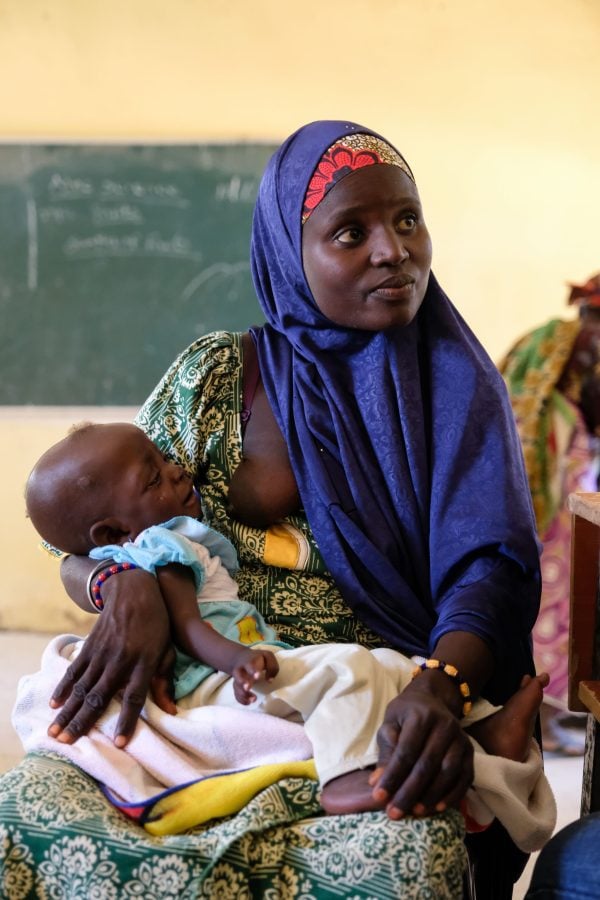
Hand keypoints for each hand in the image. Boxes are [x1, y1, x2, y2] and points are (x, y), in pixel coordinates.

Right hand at [48, 568, 171, 746]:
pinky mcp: (89, 646)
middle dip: (83, 722)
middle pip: (99, 697)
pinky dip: (63, 688)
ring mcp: (102, 653)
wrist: (134, 590)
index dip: (127, 720)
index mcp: (144, 663)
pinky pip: (74, 671)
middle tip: (68, 743)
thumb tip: (171, 711)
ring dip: (68, 712)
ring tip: (56, 732)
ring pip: (81, 688)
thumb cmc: (157, 624)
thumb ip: (165, 681)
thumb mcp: (167, 650)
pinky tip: (55, 704)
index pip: (134, 697)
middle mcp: (120, 660)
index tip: (119, 743)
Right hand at [231, 648, 278, 704]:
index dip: (253, 670)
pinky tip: (249, 702)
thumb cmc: (258, 659)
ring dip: (243, 693)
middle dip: (243, 682)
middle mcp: (241, 669)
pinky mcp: (236, 685)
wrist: (240, 658)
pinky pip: (236, 693)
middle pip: (238, 675)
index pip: (250, 664)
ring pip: (236, 685)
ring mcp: (237, 678)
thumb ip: (271, 666)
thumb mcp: (267, 656)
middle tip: (248, 688)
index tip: (257, 677)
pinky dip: (241, 699)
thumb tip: (270, 680)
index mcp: (250, 661)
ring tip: (253, 699)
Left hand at [370, 673, 473, 818]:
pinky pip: (465, 777)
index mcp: (420, 716)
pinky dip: (452, 795)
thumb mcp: (390, 723)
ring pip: (448, 772)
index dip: (392, 776)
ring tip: (414, 812)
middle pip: (427, 764)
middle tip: (394, 813)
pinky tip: (437, 808)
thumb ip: (386, 751)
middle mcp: (444, 725)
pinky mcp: (471, 751)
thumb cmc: (406, 714)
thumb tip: (377, 782)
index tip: (378, 797)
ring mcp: (460, 738)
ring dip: (431, 796)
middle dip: (409, 792)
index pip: (406, 752)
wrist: (433, 700)